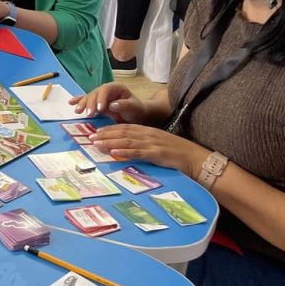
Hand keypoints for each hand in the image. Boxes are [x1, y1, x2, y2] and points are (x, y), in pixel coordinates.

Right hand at [69, 82, 148, 120]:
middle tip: (88, 114)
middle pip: (95, 93)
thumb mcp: (134, 108)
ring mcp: (100, 96)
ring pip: (88, 97)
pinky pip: (86, 100)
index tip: (100, 109)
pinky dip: (78, 101)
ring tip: (78, 111)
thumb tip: (112, 105)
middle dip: (90, 103)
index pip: (105, 90)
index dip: (101, 98)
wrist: (136, 115)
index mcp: (116, 88)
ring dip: (82, 104)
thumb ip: (125, 106)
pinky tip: (71, 103)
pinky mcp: (96, 103)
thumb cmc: (136, 111)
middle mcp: (106, 90)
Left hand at [90, 124, 209, 178]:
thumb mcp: (158, 144)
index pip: (124, 127)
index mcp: (147, 131)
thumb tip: (127, 147)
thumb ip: (143, 144)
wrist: (194, 157)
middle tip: (90, 137)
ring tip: (96, 143)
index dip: (109, 129)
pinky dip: (125, 151)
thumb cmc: (176, 152)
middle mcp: (147, 134)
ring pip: (126, 140)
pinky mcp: (156, 153)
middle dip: (105, 134)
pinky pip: (138, 152)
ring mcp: (151, 143)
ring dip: (110, 141)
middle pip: (122, 132)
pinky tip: (114, 152)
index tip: (96, 132)